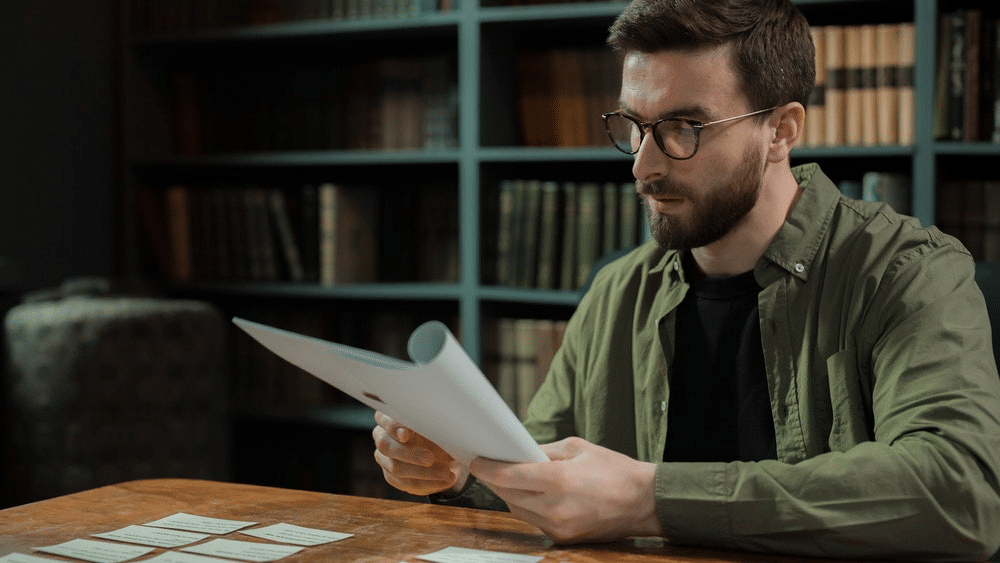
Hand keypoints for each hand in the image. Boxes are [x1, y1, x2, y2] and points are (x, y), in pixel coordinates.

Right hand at [372, 411, 469, 496]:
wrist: (442, 450)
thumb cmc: (437, 430)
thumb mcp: (438, 425)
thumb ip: (435, 428)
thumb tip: (445, 436)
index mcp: (389, 417)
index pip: (384, 419)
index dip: (393, 427)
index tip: (407, 434)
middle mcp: (382, 436)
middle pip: (386, 446)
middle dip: (409, 454)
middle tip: (429, 458)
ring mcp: (385, 458)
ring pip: (396, 468)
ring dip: (423, 473)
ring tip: (446, 473)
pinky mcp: (392, 476)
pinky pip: (406, 484)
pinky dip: (428, 483)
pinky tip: (444, 481)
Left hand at [469, 437, 660, 543]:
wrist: (645, 503)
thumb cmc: (616, 471)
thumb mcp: (579, 448)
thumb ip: (544, 451)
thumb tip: (518, 452)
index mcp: (559, 481)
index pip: (509, 476)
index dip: (487, 468)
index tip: (476, 460)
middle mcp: (555, 508)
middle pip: (508, 495)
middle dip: (495, 480)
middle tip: (489, 465)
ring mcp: (558, 527)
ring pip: (517, 510)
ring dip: (510, 494)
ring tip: (509, 478)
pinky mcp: (563, 538)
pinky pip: (533, 521)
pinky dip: (527, 506)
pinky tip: (530, 494)